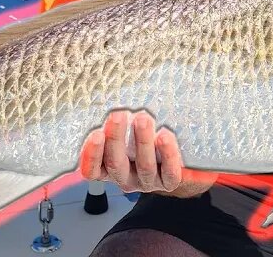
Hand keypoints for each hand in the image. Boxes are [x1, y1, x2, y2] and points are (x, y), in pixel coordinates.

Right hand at [79, 110, 216, 197]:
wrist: (181, 162)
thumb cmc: (144, 135)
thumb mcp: (126, 129)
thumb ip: (117, 120)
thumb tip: (107, 90)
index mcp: (109, 168)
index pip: (92, 169)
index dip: (91, 155)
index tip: (95, 134)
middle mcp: (126, 178)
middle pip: (116, 163)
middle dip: (116, 138)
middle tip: (118, 115)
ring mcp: (148, 182)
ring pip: (144, 166)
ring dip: (142, 142)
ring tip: (143, 119)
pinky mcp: (169, 182)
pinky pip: (169, 172)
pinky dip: (167, 154)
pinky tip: (165, 136)